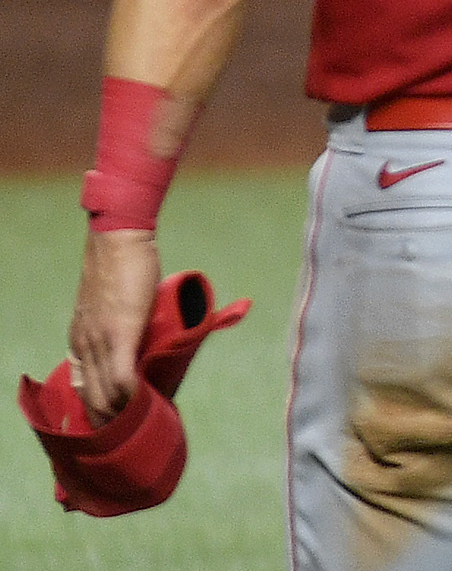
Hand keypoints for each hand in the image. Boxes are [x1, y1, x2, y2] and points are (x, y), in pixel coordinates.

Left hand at [68, 228, 158, 422]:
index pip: (83, 387)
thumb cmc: (121, 265)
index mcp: (80, 340)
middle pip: (92, 398)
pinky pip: (122, 377)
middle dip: (108, 421)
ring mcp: (100, 341)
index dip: (96, 410)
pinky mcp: (120, 334)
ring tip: (140, 427)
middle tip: (130, 435)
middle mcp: (83, 345)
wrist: (118, 240)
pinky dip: (131, 396)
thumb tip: (146, 341)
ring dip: (122, 414)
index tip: (113, 424)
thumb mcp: (113, 305)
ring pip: (105, 393)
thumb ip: (123, 325)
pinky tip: (142, 405)